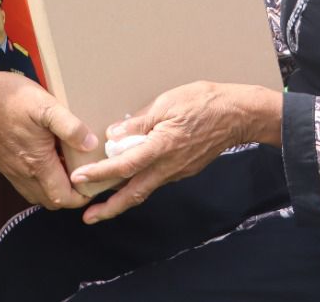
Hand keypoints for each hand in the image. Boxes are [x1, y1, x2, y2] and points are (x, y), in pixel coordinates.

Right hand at [0, 33, 95, 209]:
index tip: (94, 179)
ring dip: (54, 188)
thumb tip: (91, 145)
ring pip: (36, 194)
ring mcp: (9, 170)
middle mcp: (22, 174)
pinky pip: (23, 183)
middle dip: (71, 194)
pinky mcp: (1, 162)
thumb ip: (70, 126)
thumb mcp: (45, 105)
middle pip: (51, 201)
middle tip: (84, 172)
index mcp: (37, 164)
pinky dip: (38, 180)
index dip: (83, 195)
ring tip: (66, 165)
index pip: (65, 198)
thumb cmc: (8, 97)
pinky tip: (44, 156)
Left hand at [70, 81, 281, 224]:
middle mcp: (168, 166)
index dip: (99, 174)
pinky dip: (139, 183)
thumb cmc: (204, 102)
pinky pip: (157, 180)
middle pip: (133, 193)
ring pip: (145, 189)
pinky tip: (131, 178)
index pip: (123, 166)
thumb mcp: (166, 103)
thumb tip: (114, 135)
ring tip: (103, 202)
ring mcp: (177, 171)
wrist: (238, 115)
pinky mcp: (184, 169)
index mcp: (160, 148)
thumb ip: (138, 121)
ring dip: (123, 198)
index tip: (80, 180)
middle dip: (109, 208)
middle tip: (88, 217)